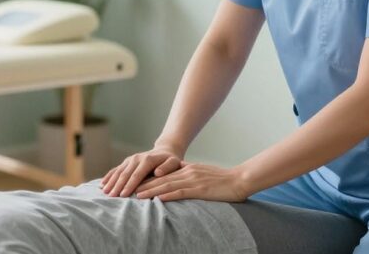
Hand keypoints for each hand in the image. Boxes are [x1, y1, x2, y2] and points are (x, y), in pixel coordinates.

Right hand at [100, 144, 183, 197]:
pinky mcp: (126, 162)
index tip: (124, 195)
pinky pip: (116, 169)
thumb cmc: (171, 161)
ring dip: (111, 182)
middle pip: (125, 174)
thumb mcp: (174, 162)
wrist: (164, 151)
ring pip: (118, 172)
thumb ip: (167, 168)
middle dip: (118, 186)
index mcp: (147, 160)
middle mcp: (136, 158)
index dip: (130, 185)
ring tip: (105, 193)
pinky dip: (109, 176)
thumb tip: (158, 173)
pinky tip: (102, 184)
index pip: (137, 175)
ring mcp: (130, 160)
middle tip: (112, 197)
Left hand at [133, 162, 248, 202]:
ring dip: (151, 191)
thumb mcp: (203, 174)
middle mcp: (187, 172)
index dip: (148, 179)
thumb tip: (179, 178)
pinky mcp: (199, 189)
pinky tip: (158, 199)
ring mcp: (193, 180)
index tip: (135, 184)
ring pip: (167, 185)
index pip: (164, 175)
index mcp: (187, 169)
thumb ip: (190, 174)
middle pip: (161, 179)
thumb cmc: (223, 180)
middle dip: (144, 185)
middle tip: (129, 190)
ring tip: (137, 196)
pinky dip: (167, 195)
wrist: (240, 180)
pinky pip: (180, 192)